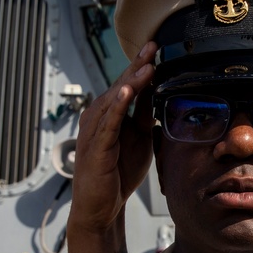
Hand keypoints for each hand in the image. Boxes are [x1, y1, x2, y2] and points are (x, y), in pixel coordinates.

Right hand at [69, 42, 156, 233]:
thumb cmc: (118, 173)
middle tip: (152, 45)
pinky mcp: (96, 148)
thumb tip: (157, 91)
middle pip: (119, 86)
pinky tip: (125, 92)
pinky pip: (107, 124)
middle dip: (136, 66)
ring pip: (113, 101)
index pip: (127, 85)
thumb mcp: (139, 138)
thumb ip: (145, 115)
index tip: (156, 47)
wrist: (101, 206)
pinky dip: (115, 107)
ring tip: (146, 65)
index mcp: (110, 115)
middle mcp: (99, 118)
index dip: (140, 66)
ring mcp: (95, 132)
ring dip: (129, 82)